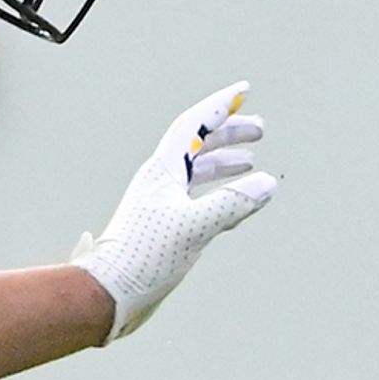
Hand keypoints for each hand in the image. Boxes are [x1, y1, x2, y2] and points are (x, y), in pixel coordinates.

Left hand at [73, 83, 278, 338]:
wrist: (111, 289)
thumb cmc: (143, 256)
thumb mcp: (194, 227)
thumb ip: (232, 203)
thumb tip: (266, 184)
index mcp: (163, 172)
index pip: (193, 126)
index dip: (219, 105)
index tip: (243, 90)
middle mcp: (161, 181)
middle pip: (197, 144)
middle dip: (228, 132)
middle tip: (258, 128)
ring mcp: (163, 203)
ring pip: (198, 170)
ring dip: (224, 160)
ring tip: (250, 160)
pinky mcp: (167, 225)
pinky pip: (199, 196)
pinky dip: (221, 190)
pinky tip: (234, 201)